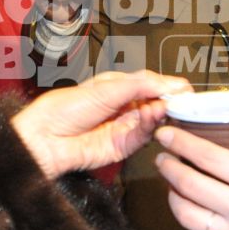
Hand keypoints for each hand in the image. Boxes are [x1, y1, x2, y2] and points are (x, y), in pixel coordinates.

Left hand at [11, 71, 188, 176]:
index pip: (150, 84)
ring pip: (151, 120)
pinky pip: (142, 136)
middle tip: (181, 99)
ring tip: (165, 106)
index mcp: (117, 87)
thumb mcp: (105, 88)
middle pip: (155, 103)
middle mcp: (122, 107)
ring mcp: (123, 127)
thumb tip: (165, 82)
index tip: (183, 88)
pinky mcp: (122, 147)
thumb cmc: (62, 110)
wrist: (45, 139)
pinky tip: (152, 116)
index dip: (167, 85)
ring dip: (160, 112)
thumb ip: (138, 84)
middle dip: (168, 100)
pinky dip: (149, 126)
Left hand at [156, 130, 228, 229]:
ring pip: (187, 214)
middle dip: (169, 167)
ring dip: (173, 198)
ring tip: (173, 187)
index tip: (167, 134)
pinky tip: (193, 220)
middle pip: (188, 183)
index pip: (208, 157)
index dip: (181, 142)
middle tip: (163, 158)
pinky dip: (191, 229)